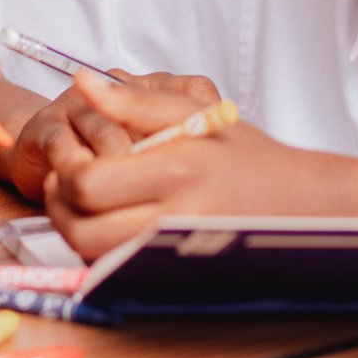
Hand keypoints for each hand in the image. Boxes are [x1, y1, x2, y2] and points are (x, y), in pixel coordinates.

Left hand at [40, 69, 328, 258]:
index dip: (64, 173)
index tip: (70, 158)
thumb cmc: (247, 155)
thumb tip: (82, 82)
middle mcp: (172, 217)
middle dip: (59, 208)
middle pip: (81, 231)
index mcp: (175, 169)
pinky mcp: (174, 275)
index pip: (88, 184)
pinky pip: (118, 271)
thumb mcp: (196, 112)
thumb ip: (134, 100)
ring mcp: (174, 253)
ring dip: (76, 231)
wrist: (297, 202)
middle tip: (65, 184)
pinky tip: (113, 224)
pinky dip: (102, 251)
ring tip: (87, 202)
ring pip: (94, 258)